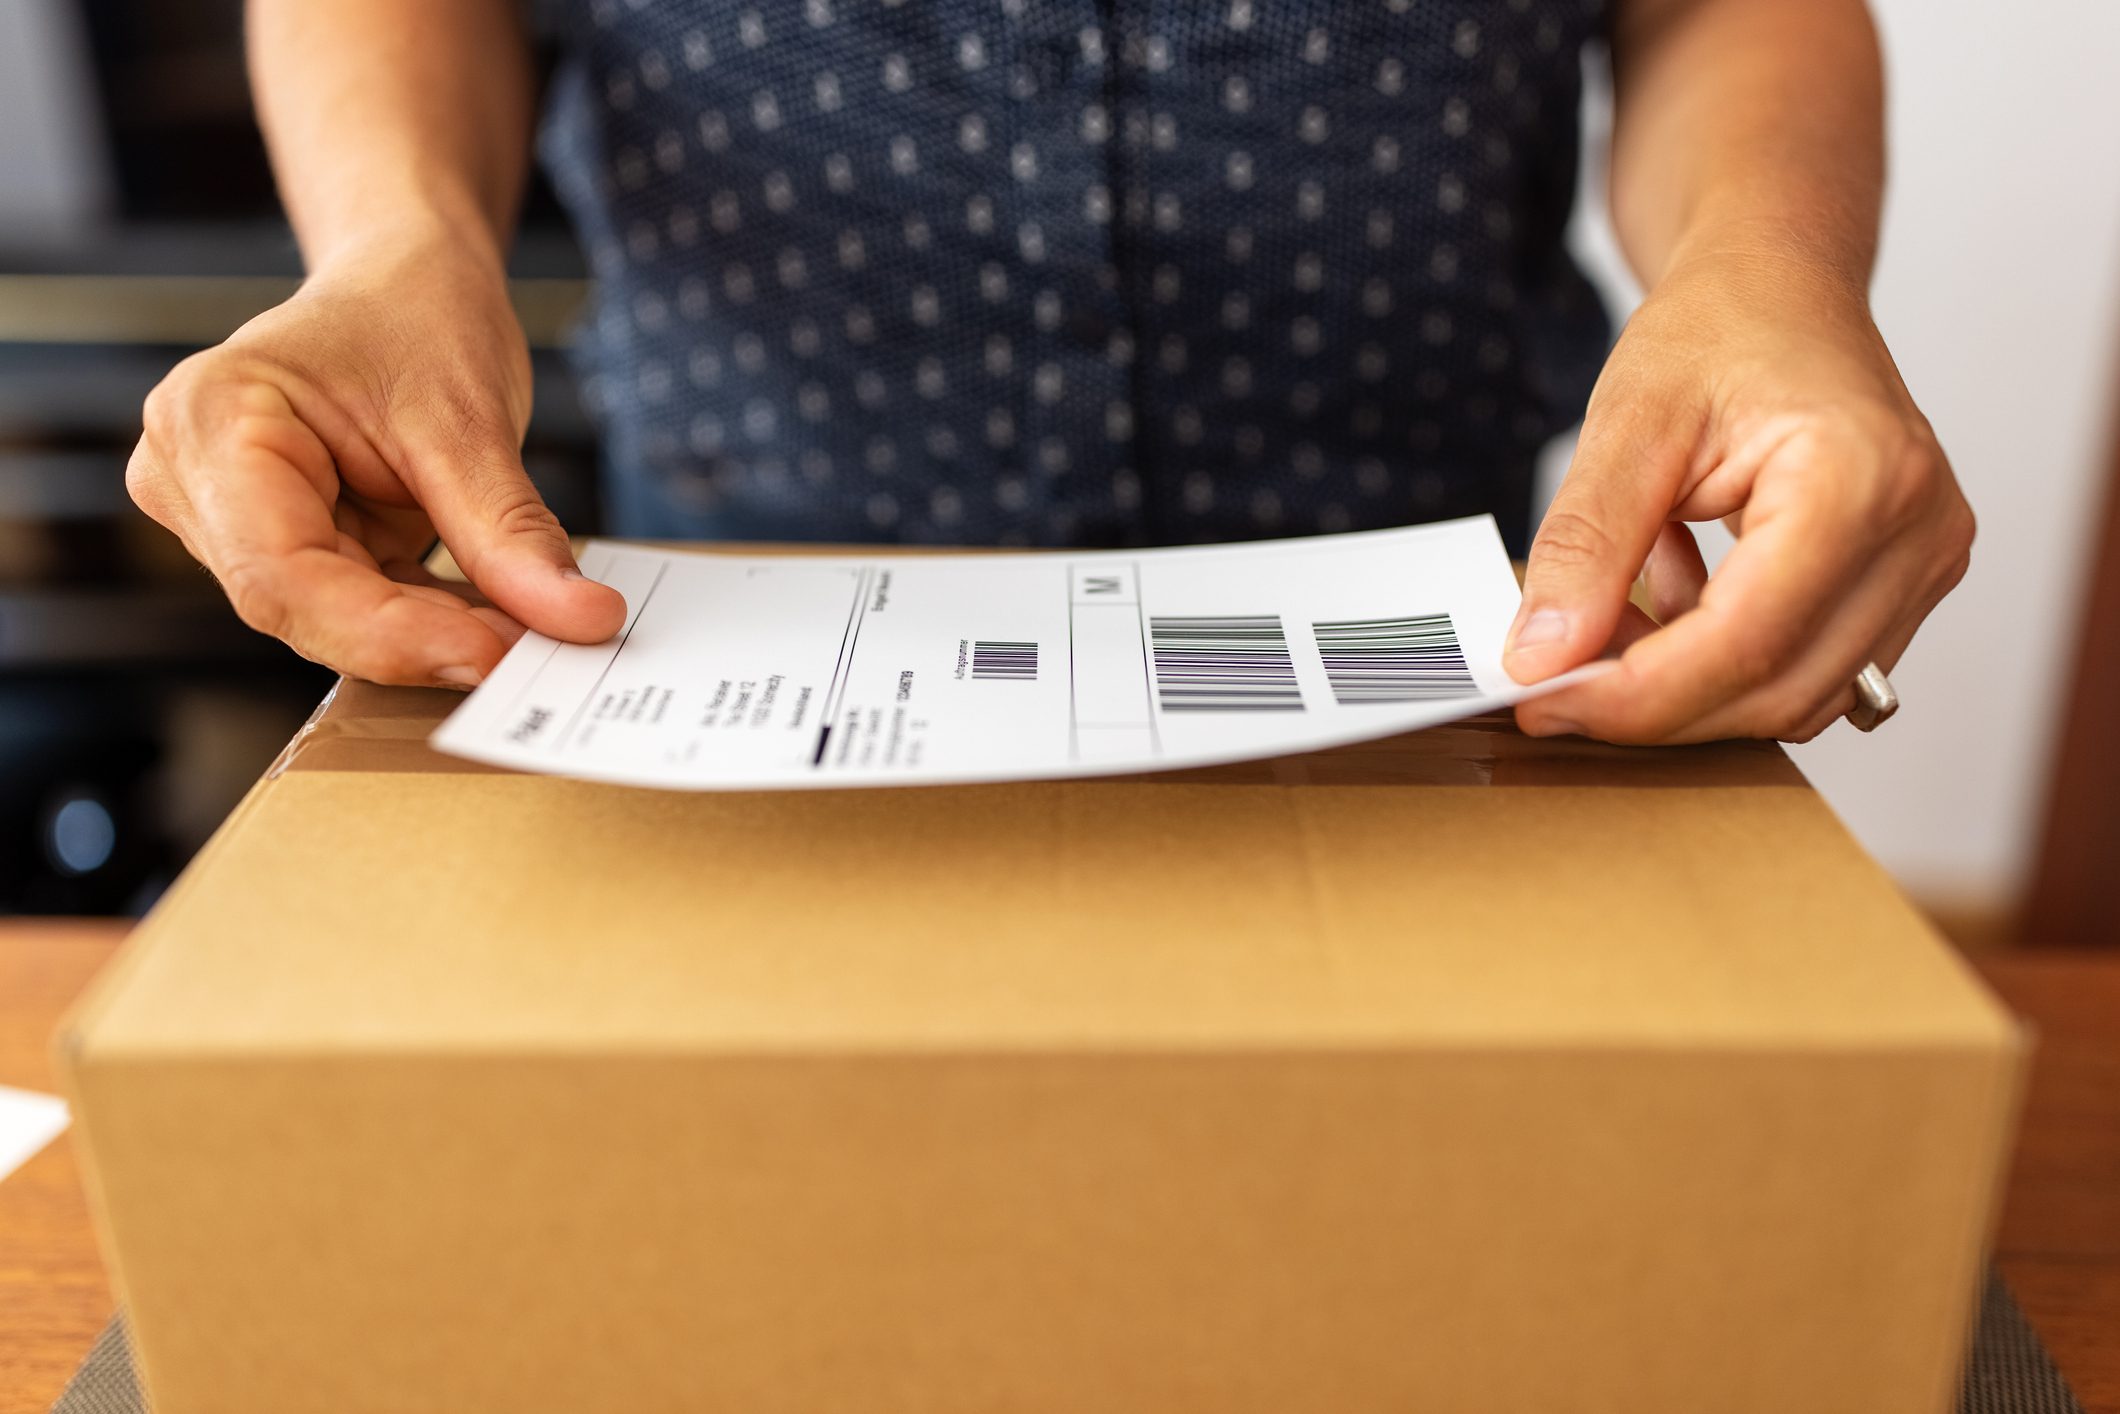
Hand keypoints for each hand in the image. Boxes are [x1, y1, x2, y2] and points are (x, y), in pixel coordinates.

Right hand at [126, 231, 625, 687]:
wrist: (403, 283)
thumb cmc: (415, 316)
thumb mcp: (468, 419)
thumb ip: (511, 531)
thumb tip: (581, 620)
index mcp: (212, 422)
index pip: (281, 572)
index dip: (387, 632)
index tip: (491, 655)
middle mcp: (196, 479)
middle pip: (302, 608)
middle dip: (421, 640)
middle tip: (536, 659)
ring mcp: (231, 520)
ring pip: (334, 620)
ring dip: (435, 636)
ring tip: (534, 635)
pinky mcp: (284, 547)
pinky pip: (358, 609)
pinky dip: (433, 621)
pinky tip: (502, 621)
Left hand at [1502, 241, 1973, 743]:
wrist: (1781, 289)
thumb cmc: (1719, 327)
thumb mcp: (1628, 420)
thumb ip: (1585, 544)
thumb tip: (1541, 658)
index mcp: (1861, 477)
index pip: (1746, 641)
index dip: (1637, 695)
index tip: (1543, 701)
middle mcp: (1919, 532)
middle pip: (1777, 689)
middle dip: (1652, 705)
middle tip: (1551, 684)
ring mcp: (1925, 564)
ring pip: (1796, 700)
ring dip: (1687, 690)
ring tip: (1611, 621)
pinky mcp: (1906, 584)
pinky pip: (1809, 671)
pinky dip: (1723, 666)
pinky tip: (1671, 604)